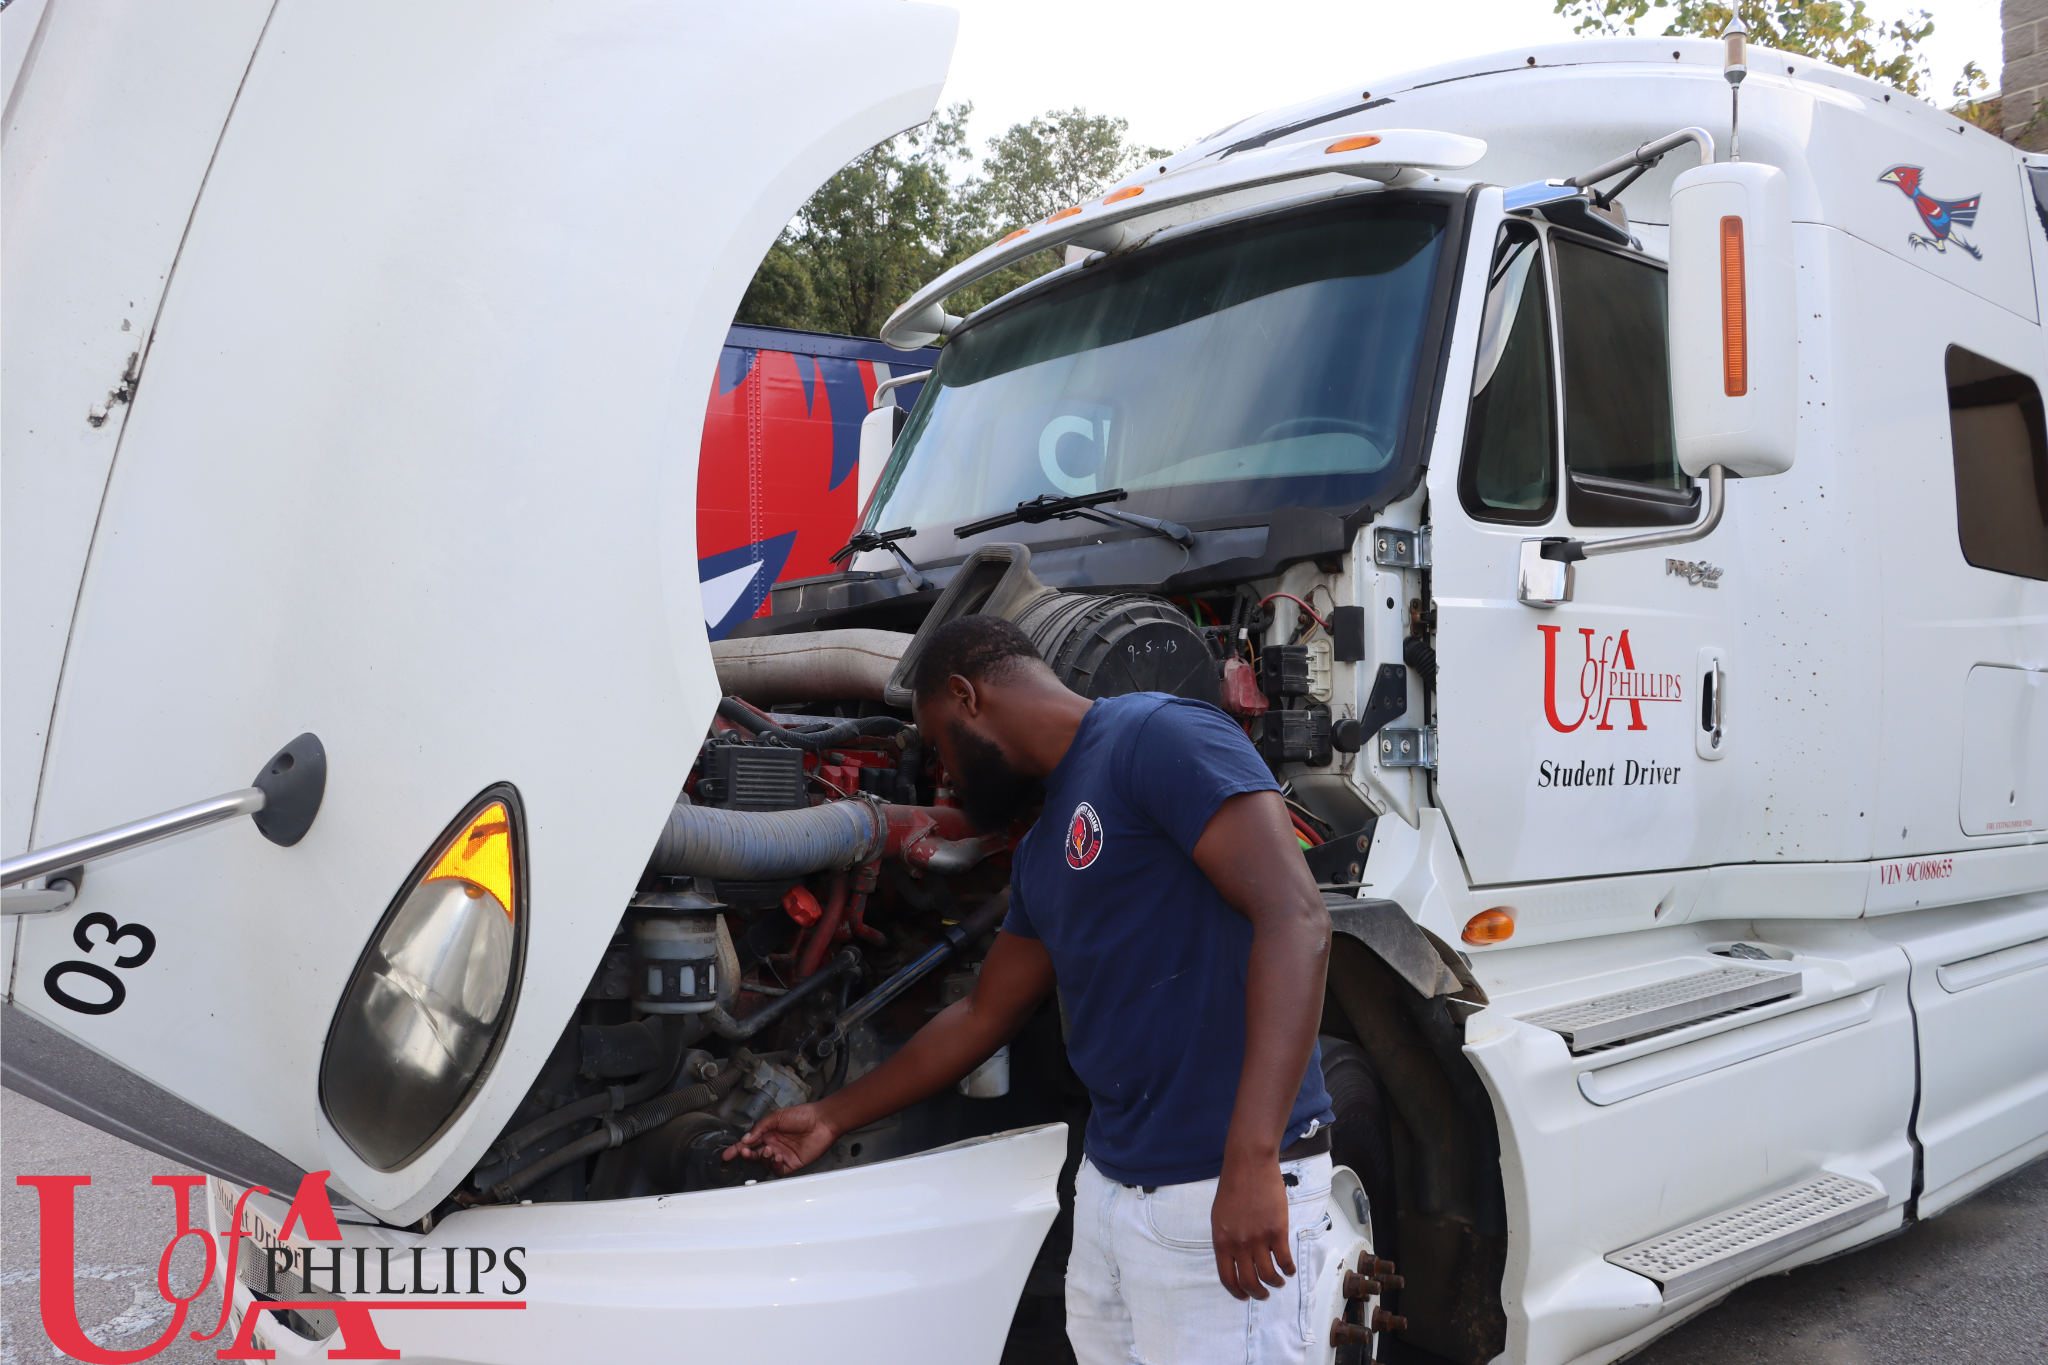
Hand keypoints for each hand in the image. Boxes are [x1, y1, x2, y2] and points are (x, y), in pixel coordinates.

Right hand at [724, 1103, 839, 1175]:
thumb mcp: (777, 1116)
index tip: (727, 1155)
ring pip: (765, 1163)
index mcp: (769, 1132)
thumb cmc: (802, 1114)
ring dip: (762, 1158)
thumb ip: (760, 1128)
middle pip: (755, 1155)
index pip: (749, 1142)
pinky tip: (777, 1156)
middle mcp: (774, 1144)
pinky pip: (778, 1169)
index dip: (737, 1149)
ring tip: (768, 1150)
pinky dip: (774, 1165)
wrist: (822, 1121)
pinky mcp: (792, 1163)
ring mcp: (782, 1154)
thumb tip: (745, 1139)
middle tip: (745, 1152)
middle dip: (747, 1155)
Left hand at [1211, 1150, 1293, 1299]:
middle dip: (1258, 1294)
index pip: (1227, 1278)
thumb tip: (1235, 1259)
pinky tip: (1289, 1269)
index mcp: (1221, 1241)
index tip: (1244, 1297)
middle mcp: (1238, 1244)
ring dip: (1275, 1283)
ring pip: (1268, 1275)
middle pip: (1249, 1282)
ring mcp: (1258, 1239)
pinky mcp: (1277, 1231)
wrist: (1249, 1164)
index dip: (1237, 1292)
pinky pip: (1284, 1260)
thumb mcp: (1219, 1216)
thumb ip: (1226, 1239)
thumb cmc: (1233, 1186)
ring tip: (1279, 1282)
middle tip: (1264, 1295)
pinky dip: (1288, 1269)